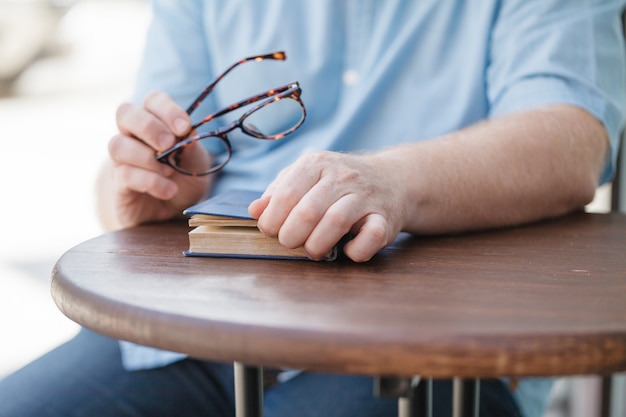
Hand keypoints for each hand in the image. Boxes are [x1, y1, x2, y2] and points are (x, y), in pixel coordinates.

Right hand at [100, 92, 211, 228]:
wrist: (176, 209)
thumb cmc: (184, 178)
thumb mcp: (196, 162)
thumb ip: (191, 148)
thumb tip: (188, 132)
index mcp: (156, 122)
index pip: (153, 100)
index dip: (166, 109)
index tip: (184, 127)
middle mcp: (133, 136)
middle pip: (125, 113)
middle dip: (148, 126)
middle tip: (168, 144)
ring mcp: (122, 159)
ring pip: (118, 145)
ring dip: (146, 157)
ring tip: (170, 171)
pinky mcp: (119, 184)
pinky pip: (125, 175)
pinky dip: (150, 181)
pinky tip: (168, 190)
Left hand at [248, 151, 407, 261]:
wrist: (392, 179)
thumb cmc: (337, 183)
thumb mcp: (305, 177)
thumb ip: (278, 192)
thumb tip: (255, 210)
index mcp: (316, 163)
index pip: (286, 194)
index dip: (272, 220)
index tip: (272, 231)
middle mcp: (342, 176)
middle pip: (307, 211)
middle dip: (291, 236)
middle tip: (291, 243)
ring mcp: (366, 196)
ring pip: (336, 221)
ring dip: (317, 245)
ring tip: (312, 250)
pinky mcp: (386, 218)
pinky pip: (371, 237)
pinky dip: (356, 251)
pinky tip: (347, 250)